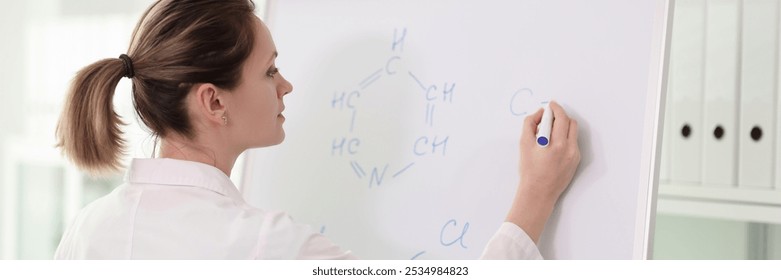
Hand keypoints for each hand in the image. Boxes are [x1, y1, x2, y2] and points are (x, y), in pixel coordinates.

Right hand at [506, 101, 580, 242]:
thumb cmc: (529, 170)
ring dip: (563, 126)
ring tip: (550, 132)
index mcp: (557, 144)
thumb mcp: (524, 144)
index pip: (561, 118)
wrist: (538, 193)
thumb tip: (539, 114)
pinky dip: (564, 138)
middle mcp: (569, 148)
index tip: (550, 105)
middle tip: (549, 117)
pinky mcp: (576, 161)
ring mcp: (574, 155)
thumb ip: (530, 124)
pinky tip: (553, 144)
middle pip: (570, 122)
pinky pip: (573, 143)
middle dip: (560, 116)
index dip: (555, 108)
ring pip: (573, 132)